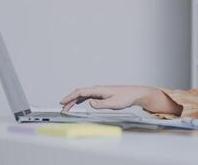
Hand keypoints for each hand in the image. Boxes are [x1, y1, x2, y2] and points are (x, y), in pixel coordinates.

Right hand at [60, 85, 182, 114]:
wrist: (134, 94)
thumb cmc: (125, 97)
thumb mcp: (113, 103)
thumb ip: (100, 104)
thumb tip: (90, 103)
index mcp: (98, 90)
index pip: (80, 92)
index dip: (70, 97)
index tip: (62, 102)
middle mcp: (97, 89)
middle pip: (79, 93)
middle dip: (69, 100)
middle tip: (62, 108)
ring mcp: (99, 91)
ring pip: (82, 95)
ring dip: (74, 101)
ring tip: (67, 108)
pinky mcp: (102, 94)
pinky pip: (87, 96)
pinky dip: (80, 100)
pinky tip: (78, 104)